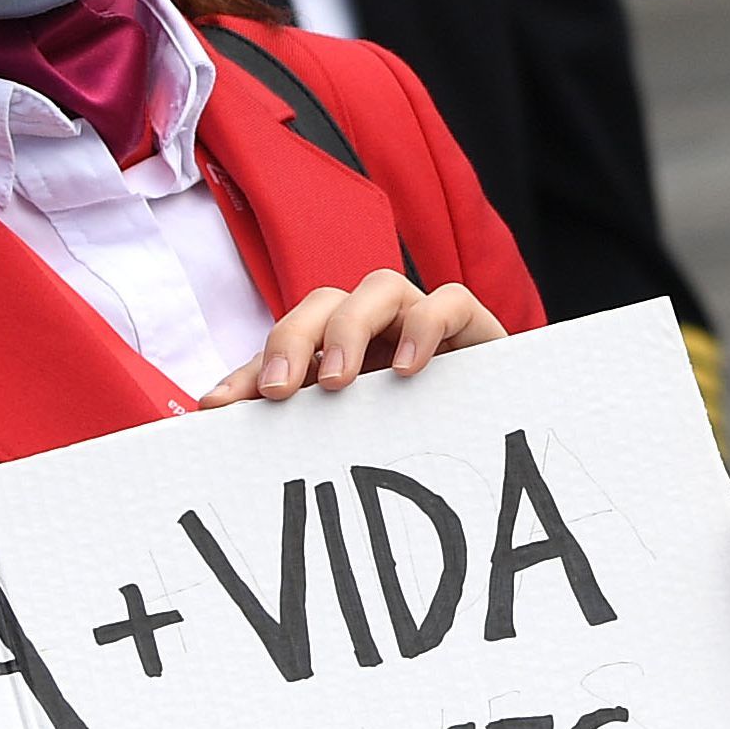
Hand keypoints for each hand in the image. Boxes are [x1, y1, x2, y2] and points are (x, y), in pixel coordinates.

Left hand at [197, 271, 507, 408]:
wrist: (507, 438)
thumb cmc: (426, 443)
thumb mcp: (355, 439)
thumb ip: (303, 428)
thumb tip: (223, 426)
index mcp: (345, 354)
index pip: (288, 345)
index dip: (249, 368)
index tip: (221, 406)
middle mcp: (380, 328)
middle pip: (325, 302)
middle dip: (292, 340)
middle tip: (279, 392)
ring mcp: (423, 320)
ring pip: (380, 286)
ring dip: (349, 329)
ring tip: (336, 383)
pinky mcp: (472, 324)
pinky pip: (449, 300)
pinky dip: (425, 327)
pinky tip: (407, 371)